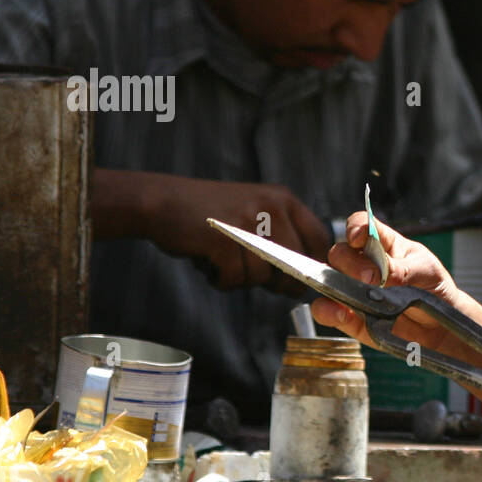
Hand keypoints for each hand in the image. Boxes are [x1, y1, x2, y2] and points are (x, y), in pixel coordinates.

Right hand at [140, 174, 329, 295]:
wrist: (162, 202)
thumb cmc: (210, 216)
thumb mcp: (254, 213)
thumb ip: (281, 239)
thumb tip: (301, 282)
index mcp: (284, 199)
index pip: (320, 238)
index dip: (313, 266)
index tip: (299, 279)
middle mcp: (272, 206)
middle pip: (296, 265)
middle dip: (278, 282)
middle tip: (252, 277)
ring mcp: (248, 221)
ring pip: (263, 275)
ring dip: (241, 280)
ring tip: (222, 263)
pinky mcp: (224, 239)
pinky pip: (236, 278)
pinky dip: (222, 280)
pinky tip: (210, 266)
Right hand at [309, 213, 463, 354]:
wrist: (439, 325)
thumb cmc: (433, 288)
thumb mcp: (426, 271)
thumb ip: (403, 269)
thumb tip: (379, 274)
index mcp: (383, 244)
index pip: (362, 225)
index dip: (356, 227)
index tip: (358, 238)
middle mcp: (363, 264)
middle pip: (341, 252)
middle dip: (351, 263)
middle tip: (371, 278)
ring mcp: (354, 289)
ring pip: (327, 279)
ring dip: (333, 285)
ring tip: (355, 295)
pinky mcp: (350, 316)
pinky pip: (327, 310)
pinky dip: (328, 311)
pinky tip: (342, 313)